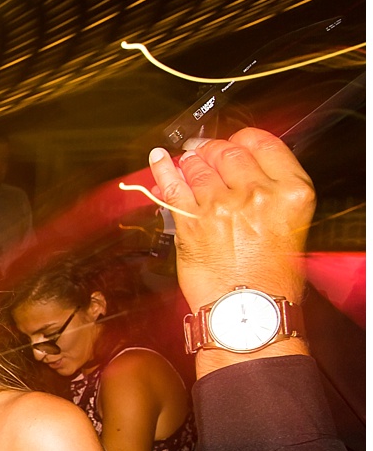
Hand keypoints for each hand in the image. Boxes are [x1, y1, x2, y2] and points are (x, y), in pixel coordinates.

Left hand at [146, 127, 314, 311]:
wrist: (248, 311)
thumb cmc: (272, 279)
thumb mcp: (292, 226)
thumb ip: (273, 195)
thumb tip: (245, 173)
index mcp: (291, 192)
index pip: (265, 145)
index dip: (245, 138)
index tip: (236, 139)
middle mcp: (257, 193)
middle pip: (229, 152)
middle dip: (214, 148)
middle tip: (206, 149)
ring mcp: (221, 206)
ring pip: (199, 166)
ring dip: (191, 160)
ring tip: (187, 158)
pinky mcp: (191, 221)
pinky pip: (173, 186)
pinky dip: (162, 169)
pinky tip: (158, 158)